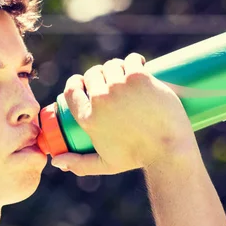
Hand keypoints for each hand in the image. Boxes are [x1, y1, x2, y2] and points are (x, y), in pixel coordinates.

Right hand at [50, 53, 198, 175]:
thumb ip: (78, 165)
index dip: (77, 82)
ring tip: (126, 76)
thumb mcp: (104, 164)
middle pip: (92, 74)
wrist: (169, 150)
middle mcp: (100, 100)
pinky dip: (134, 60)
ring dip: (117, 67)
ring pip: (112, 65)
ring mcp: (119, 87)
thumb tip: (56, 161)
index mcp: (88, 117)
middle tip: (113, 82)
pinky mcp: (139, 78)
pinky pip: (131, 60)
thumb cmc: (138, 158)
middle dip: (100, 75)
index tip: (85, 83)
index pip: (72, 89)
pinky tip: (138, 63)